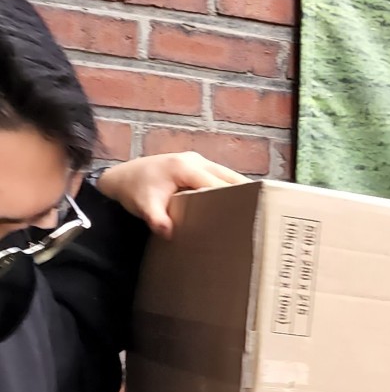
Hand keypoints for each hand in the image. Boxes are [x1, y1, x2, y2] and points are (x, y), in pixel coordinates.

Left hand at [96, 153, 246, 237]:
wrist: (121, 178)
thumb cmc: (134, 191)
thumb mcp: (144, 206)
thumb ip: (156, 219)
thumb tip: (167, 231)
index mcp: (186, 167)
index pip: (219, 184)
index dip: (237, 198)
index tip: (253, 212)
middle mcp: (195, 160)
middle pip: (231, 176)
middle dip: (248, 193)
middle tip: (265, 212)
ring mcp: (197, 160)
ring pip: (229, 175)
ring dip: (242, 190)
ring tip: (260, 208)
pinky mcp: (196, 165)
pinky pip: (221, 176)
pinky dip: (232, 188)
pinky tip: (241, 203)